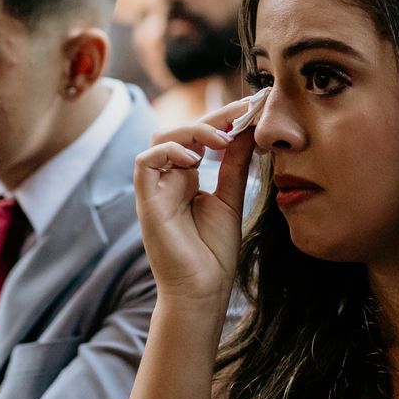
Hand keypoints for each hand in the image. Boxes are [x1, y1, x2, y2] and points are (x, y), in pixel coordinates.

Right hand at [133, 95, 258, 311]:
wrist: (203, 292)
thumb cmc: (214, 253)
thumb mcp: (230, 199)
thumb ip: (234, 164)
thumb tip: (245, 130)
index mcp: (186, 178)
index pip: (199, 136)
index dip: (223, 118)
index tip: (253, 106)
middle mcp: (168, 179)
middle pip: (180, 130)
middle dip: (212, 117)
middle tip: (243, 112)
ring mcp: (155, 189)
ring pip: (160, 138)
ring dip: (191, 131)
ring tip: (221, 140)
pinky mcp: (146, 202)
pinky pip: (145, 162)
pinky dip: (169, 152)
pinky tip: (196, 161)